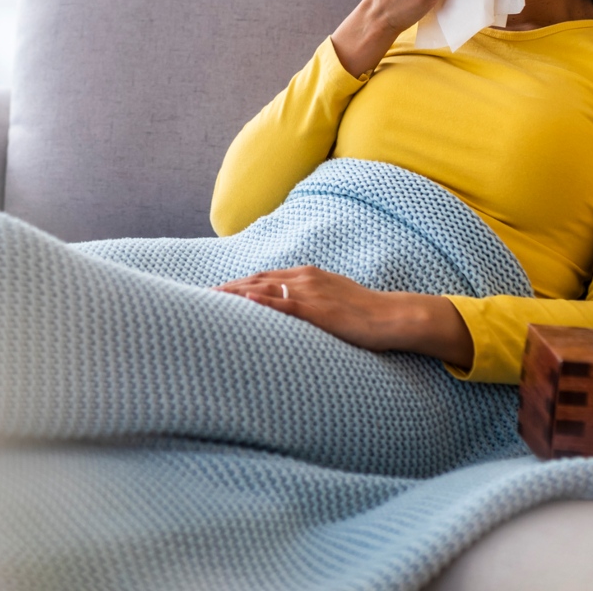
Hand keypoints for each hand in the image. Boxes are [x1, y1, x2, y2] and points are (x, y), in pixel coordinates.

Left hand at [213, 266, 474, 369]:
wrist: (391, 316)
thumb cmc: (364, 314)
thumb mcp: (332, 301)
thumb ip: (309, 303)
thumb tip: (290, 315)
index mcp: (307, 275)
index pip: (264, 277)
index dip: (239, 284)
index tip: (216, 292)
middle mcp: (304, 278)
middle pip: (257, 280)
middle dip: (229, 288)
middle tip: (201, 298)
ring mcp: (310, 292)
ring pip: (264, 289)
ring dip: (235, 293)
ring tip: (210, 300)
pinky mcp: (318, 309)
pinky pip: (284, 305)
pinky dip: (262, 301)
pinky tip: (244, 301)